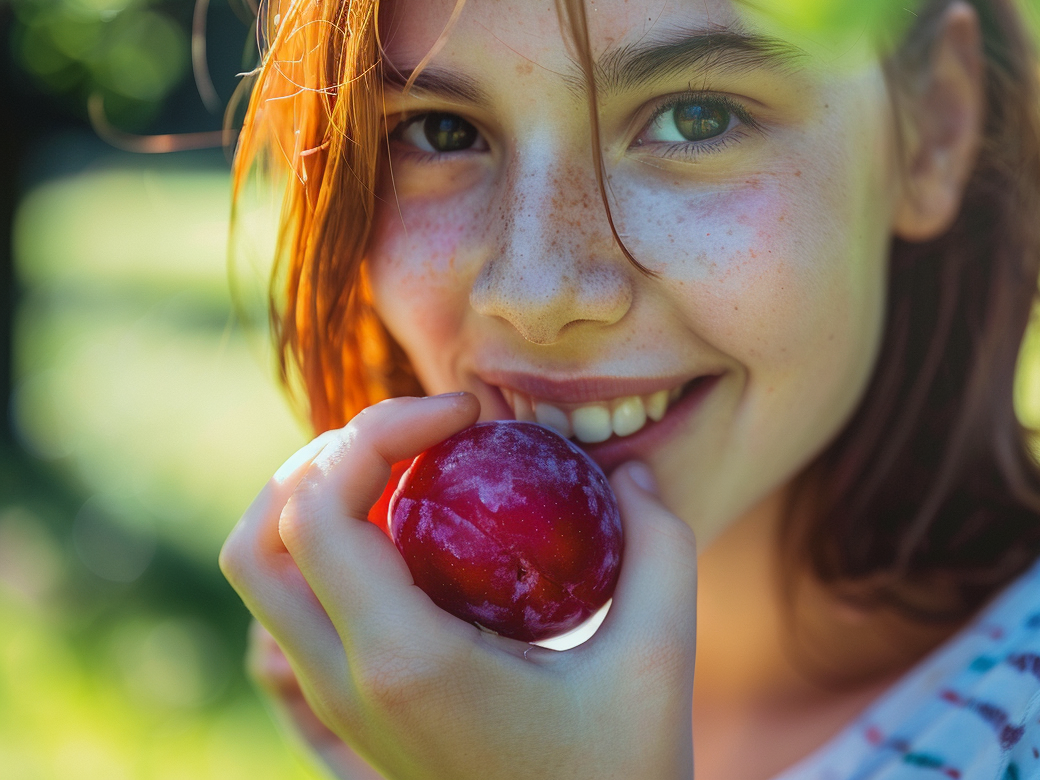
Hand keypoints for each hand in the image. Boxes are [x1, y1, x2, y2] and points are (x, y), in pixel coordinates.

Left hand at [221, 394, 696, 779]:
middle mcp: (345, 686)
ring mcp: (336, 709)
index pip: (317, 512)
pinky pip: (291, 615)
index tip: (464, 414)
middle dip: (324, 456)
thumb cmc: (620, 775)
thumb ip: (659, 545)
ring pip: (259, 580)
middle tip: (419, 436)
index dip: (374, 431)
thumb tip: (629, 469)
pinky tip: (409, 544)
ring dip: (309, 503)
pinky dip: (320, 554)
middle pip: (259, 538)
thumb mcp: (661, 658)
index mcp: (404, 663)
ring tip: (401, 476)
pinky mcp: (347, 719)